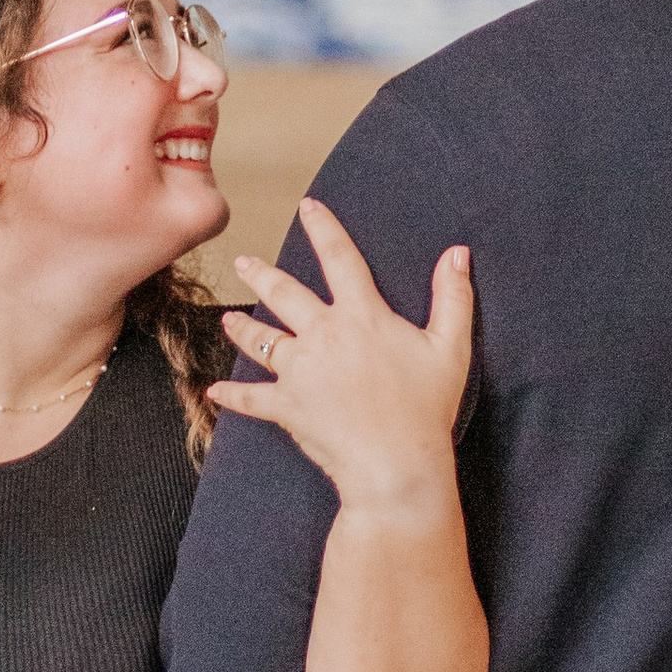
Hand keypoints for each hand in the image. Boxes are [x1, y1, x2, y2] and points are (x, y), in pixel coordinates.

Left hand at [209, 201, 471, 513]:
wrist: (395, 463)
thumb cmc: (426, 408)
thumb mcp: (450, 348)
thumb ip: (453, 297)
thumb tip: (457, 253)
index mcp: (361, 316)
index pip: (340, 259)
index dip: (324, 228)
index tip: (307, 207)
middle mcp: (323, 336)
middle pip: (284, 294)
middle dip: (262, 273)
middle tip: (244, 261)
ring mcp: (300, 372)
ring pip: (261, 340)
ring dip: (242, 327)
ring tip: (229, 318)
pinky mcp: (287, 407)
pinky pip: (251, 399)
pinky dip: (232, 396)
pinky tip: (214, 392)